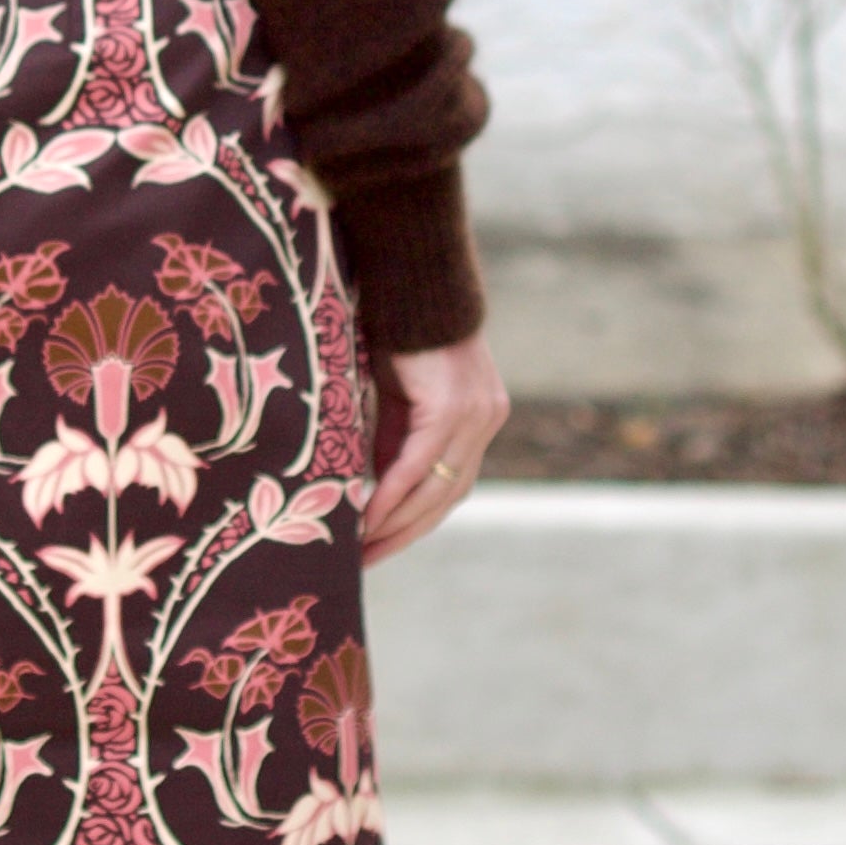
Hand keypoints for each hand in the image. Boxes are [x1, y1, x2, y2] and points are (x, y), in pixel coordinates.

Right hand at [361, 332, 510, 565]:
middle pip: (448, 497)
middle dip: (405, 534)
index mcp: (478, 419)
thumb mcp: (397, 397)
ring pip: (437, 488)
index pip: (451, 485)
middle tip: (365, 563)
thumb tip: (375, 489)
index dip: (417, 521)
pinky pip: (420, 465)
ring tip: (359, 549)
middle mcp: (485, 421)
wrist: (411, 281)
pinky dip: (392, 493)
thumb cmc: (399, 331)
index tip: (380, 547)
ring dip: (396, 523)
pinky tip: (365, 516)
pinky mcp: (452, 407)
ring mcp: (474, 415)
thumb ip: (394, 440)